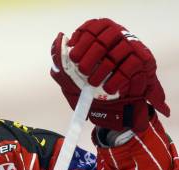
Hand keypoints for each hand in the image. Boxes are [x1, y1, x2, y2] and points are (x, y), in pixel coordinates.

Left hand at [51, 18, 168, 130]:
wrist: (113, 110)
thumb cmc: (90, 90)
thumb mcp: (70, 79)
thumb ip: (61, 63)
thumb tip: (58, 41)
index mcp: (99, 37)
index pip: (93, 27)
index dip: (82, 40)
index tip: (74, 56)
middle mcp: (118, 38)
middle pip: (106, 37)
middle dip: (91, 55)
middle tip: (82, 70)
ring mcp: (132, 49)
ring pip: (118, 52)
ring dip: (102, 69)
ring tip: (93, 83)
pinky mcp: (143, 62)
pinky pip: (130, 67)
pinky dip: (116, 79)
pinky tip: (108, 89)